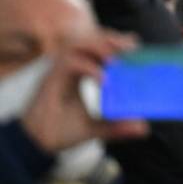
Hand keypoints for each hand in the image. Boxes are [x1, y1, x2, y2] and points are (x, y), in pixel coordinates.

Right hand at [21, 33, 146, 153]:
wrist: (36, 144)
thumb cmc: (61, 130)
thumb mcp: (96, 128)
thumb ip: (118, 126)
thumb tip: (144, 129)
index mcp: (79, 72)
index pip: (97, 49)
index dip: (114, 43)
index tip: (135, 45)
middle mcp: (69, 68)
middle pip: (88, 40)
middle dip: (110, 39)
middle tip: (131, 47)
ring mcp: (59, 71)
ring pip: (77, 45)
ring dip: (99, 47)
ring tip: (116, 60)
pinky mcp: (51, 79)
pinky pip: (70, 64)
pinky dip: (88, 68)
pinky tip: (103, 80)